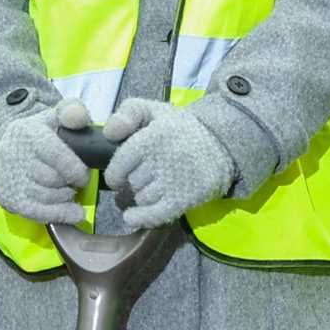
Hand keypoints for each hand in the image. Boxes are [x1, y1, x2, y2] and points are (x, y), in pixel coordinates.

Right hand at [0, 100, 98, 222]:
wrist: (8, 149)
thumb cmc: (42, 134)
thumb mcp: (56, 116)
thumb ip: (73, 112)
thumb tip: (78, 119)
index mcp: (27, 131)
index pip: (55, 154)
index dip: (75, 169)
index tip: (83, 175)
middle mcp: (13, 154)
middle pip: (54, 179)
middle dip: (69, 183)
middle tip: (73, 181)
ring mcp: (8, 178)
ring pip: (49, 197)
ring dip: (65, 197)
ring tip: (66, 190)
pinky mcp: (7, 198)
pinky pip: (38, 213)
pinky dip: (60, 214)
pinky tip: (74, 213)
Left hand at [102, 99, 236, 229]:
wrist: (221, 144)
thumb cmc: (180, 129)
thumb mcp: (154, 111)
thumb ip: (127, 113)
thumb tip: (109, 133)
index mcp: (153, 137)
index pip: (120, 164)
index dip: (115, 172)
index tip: (119, 175)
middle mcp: (164, 160)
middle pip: (131, 182)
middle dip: (132, 182)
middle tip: (143, 177)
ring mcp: (175, 182)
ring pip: (142, 198)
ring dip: (141, 197)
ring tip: (152, 188)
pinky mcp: (185, 199)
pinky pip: (154, 215)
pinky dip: (140, 217)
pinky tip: (132, 216)